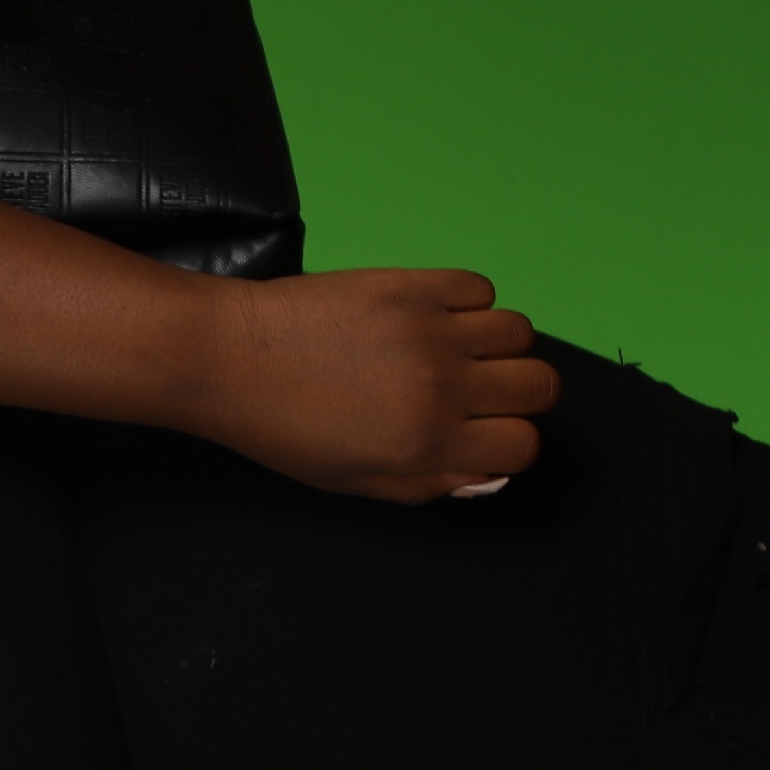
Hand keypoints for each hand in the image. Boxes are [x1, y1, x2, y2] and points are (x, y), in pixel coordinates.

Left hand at [178, 268, 555, 502]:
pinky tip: (432, 317)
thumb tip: (486, 473)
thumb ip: (426, 485)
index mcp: (426, 444)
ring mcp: (430, 331)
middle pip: (540, 385)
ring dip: (497, 346)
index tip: (480, 433)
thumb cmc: (281, 428)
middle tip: (476, 392)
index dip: (507, 443)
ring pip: (519, 332)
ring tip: (453, 351)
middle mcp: (440, 388)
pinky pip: (480, 287)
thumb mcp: (351, 481)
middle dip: (517, 395)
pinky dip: (468, 302)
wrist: (228, 358)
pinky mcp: (411, 285)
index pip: (524, 445)